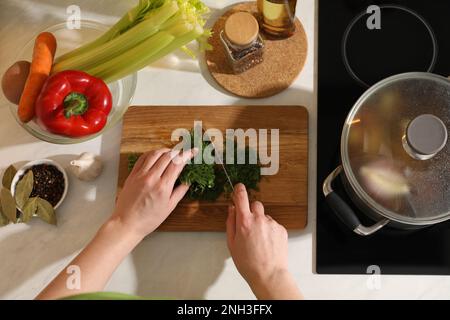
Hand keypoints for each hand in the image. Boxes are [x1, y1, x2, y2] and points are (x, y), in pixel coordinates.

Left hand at [113, 148, 196, 238]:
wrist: (127, 223)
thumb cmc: (149, 219)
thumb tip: (188, 181)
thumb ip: (180, 191)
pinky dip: (151, 153)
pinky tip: (156, 155)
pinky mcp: (132, 175)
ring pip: (155, 154)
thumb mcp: (169, 207)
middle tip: (184, 151)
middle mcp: (152, 178)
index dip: (187, 155)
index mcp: (163, 187)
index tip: (193, 151)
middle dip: (178, 151)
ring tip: (171, 152)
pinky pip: (142, 158)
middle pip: (167, 156)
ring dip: (165, 150)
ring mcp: (140, 175)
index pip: (178, 163)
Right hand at [226, 184, 301, 299]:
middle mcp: (259, 219)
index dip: (239, 190)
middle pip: (255, 204)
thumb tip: (232, 209)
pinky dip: (269, 230)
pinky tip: (267, 243)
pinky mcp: (281, 229)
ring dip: (261, 223)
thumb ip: (230, 223)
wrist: (268, 274)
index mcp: (245, 222)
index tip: (238, 188)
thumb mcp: (232, 243)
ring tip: (259, 240)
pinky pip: (273, 224)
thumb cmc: (248, 263)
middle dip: (251, 211)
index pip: (241, 196)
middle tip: (249, 225)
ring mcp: (272, 224)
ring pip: (264, 216)